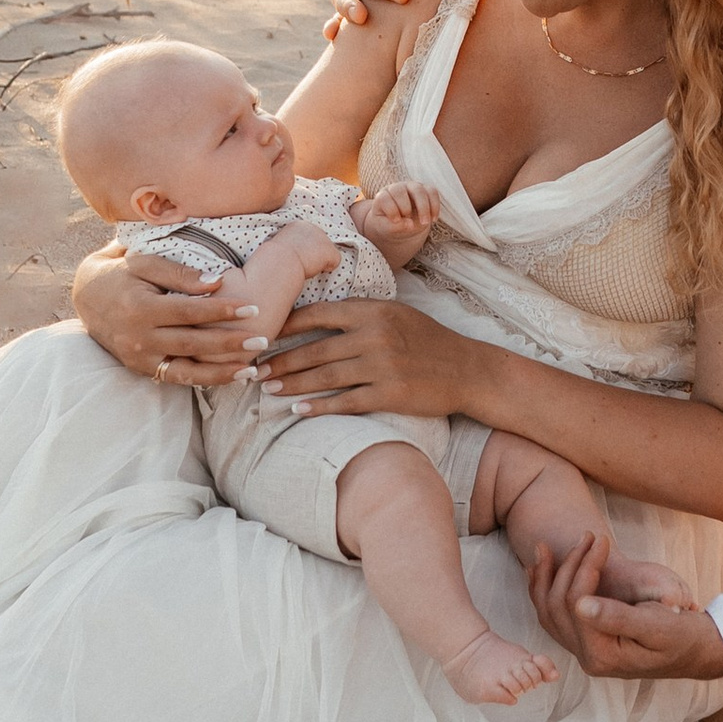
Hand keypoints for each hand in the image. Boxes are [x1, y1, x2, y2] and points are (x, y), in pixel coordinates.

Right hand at [71, 242, 266, 384]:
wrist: (88, 296)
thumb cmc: (123, 273)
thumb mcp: (145, 263)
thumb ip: (179, 273)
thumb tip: (217, 283)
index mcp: (140, 306)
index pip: (188, 311)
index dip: (220, 311)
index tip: (251, 308)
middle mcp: (139, 337)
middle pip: (191, 344)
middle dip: (229, 344)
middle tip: (263, 341)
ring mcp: (139, 357)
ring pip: (185, 370)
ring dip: (221, 372)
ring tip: (252, 370)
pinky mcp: (141, 369)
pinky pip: (176, 379)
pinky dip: (203, 380)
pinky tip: (230, 377)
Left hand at [258, 294, 474, 418]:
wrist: (466, 369)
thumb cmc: (427, 340)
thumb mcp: (395, 314)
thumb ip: (359, 315)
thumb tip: (316, 319)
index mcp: (373, 311)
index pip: (319, 314)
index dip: (287, 325)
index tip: (265, 335)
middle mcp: (375, 336)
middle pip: (315, 350)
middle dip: (281, 361)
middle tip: (256, 370)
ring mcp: (382, 366)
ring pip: (325, 376)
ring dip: (292, 385)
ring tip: (269, 389)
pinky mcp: (390, 394)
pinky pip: (346, 402)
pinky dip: (319, 407)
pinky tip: (299, 411)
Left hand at [359, 178, 437, 235]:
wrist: (402, 224)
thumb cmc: (390, 225)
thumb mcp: (386, 228)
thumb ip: (394, 227)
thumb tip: (410, 224)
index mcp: (383, 197)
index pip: (384, 198)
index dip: (391, 209)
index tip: (396, 221)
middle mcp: (396, 188)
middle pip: (399, 190)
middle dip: (406, 208)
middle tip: (410, 224)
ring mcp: (411, 187)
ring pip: (419, 190)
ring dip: (424, 207)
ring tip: (425, 223)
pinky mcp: (425, 190)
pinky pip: (432, 192)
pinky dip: (434, 206)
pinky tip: (433, 219)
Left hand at [528, 534, 722, 680]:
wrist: (696, 650)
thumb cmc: (683, 635)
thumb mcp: (657, 625)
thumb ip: (618, 617)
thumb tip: (581, 605)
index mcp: (603, 655)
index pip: (578, 605)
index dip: (586, 567)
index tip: (602, 539)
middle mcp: (588, 658)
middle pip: (559, 606)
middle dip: (570, 565)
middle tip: (588, 535)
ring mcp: (584, 652)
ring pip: (548, 612)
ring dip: (545, 577)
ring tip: (542, 546)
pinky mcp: (587, 643)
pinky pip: (554, 618)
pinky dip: (542, 592)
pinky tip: (537, 570)